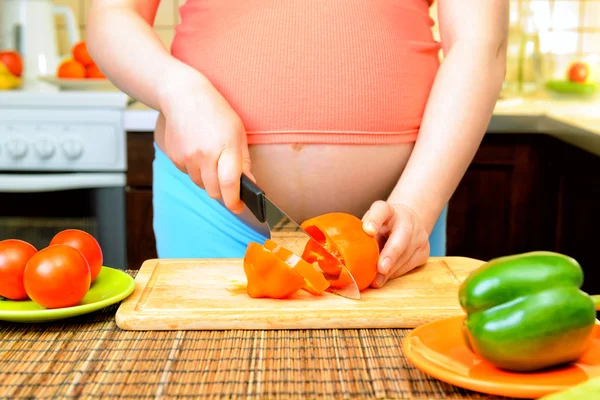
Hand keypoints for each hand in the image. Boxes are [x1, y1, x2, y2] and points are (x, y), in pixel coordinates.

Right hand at [158, 73, 253, 213]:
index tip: (238, 207)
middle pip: (214, 191)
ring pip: (201, 184)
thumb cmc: (216, 112)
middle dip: (222, 193)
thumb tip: (248, 184)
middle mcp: (205, 155)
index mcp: (226, 147)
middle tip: (227, 184)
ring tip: (211, 158)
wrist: (183, 96)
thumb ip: (243, 161)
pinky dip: (195, 170)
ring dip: (208, 180)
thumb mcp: (238, 132)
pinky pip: (188, 174)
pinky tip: (197, 151)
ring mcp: (188, 157)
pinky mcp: (175, 157)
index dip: (234, 201)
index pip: (230, 183)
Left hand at [361, 201, 429, 287]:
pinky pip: (409, 265)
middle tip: (380, 268)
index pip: (381, 210)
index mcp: (388, 210)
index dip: (374, 220)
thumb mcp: (370, 225)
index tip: (368, 230)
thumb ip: (362, 236)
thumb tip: (350, 259)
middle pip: (401, 236)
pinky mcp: (424, 251)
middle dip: (391, 254)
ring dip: (390, 270)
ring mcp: (419, 235)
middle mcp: (407, 220)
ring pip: (406, 256)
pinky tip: (386, 277)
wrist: (406, 223)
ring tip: (376, 280)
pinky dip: (396, 273)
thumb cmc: (381, 227)